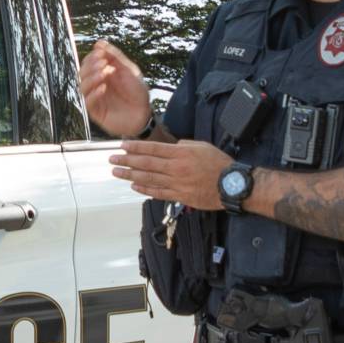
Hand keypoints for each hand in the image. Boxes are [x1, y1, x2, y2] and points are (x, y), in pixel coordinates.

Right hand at [80, 40, 152, 138]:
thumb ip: (115, 56)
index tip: (100, 53)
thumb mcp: (129, 70)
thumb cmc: (137, 92)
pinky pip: (88, 102)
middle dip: (91, 66)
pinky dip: (93, 94)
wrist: (144, 115)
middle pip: (82, 73)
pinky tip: (103, 88)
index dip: (92, 57)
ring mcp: (95, 98)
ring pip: (82, 86)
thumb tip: (99, 43)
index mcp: (103, 74)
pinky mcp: (96, 112)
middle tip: (103, 64)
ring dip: (91, 78)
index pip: (89, 62)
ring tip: (104, 74)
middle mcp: (96, 85)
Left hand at [111, 137, 230, 209]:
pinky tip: (134, 186)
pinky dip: (145, 189)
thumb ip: (183, 145)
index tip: (122, 145)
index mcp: (181, 154)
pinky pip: (158, 193)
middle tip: (112, 159)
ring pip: (149, 179)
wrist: (231, 185)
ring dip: (130, 176)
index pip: (152, 149)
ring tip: (117, 173)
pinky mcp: (180, 196)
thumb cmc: (219, 164)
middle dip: (127, 161)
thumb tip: (169, 147)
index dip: (135, 147)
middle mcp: (176, 168)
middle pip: (146, 164)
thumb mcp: (201, 146)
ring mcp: (176, 184)